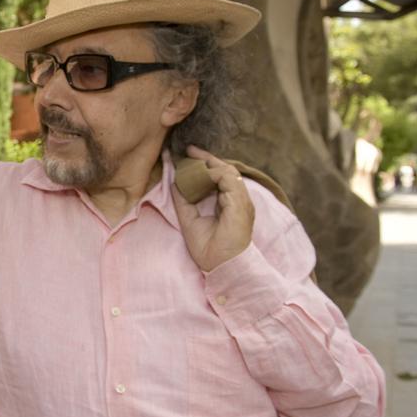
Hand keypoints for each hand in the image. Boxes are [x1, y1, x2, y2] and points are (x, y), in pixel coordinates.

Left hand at [170, 146, 255, 271]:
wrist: (222, 267)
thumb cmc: (209, 249)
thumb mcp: (190, 219)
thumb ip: (184, 200)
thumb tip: (174, 181)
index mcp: (229, 203)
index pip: (219, 177)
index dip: (205, 164)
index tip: (188, 154)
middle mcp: (238, 200)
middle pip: (225, 170)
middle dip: (207, 158)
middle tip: (189, 149)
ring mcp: (241, 201)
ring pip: (228, 172)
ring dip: (208, 163)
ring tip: (191, 157)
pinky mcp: (240, 205)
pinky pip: (228, 180)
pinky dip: (213, 173)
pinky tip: (197, 173)